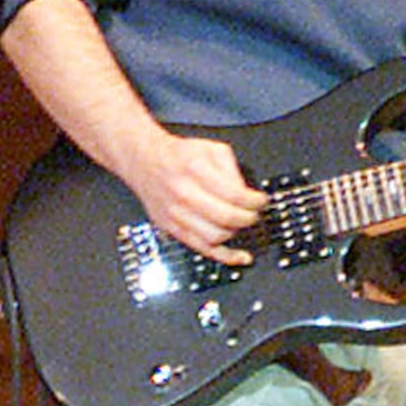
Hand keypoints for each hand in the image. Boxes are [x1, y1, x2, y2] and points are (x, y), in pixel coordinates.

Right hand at [124, 127, 264, 265]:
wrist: (144, 161)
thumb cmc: (179, 155)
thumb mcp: (211, 149)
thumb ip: (232, 169)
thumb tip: (246, 195)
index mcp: (195, 170)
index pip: (234, 195)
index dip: (255, 201)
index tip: (261, 200)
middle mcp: (184, 193)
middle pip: (227, 217)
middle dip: (249, 217)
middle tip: (254, 213)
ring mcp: (176, 214)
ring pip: (216, 236)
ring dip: (236, 231)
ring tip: (240, 222)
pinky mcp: (172, 229)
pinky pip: (202, 249)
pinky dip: (224, 256)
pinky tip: (240, 257)